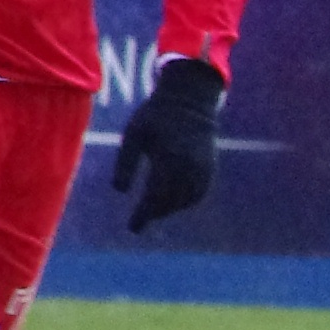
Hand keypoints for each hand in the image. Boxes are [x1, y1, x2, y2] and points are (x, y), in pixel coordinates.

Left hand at [113, 55, 222, 231]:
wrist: (190, 101)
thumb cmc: (156, 116)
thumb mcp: (134, 134)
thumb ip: (125, 162)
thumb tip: (119, 191)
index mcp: (168, 159)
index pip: (155, 196)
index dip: (144, 215)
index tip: (133, 228)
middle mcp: (189, 167)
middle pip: (171, 202)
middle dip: (154, 213)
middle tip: (139, 221)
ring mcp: (202, 168)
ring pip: (186, 200)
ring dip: (169, 209)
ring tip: (153, 211)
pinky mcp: (210, 168)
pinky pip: (198, 193)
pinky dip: (185, 201)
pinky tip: (172, 202)